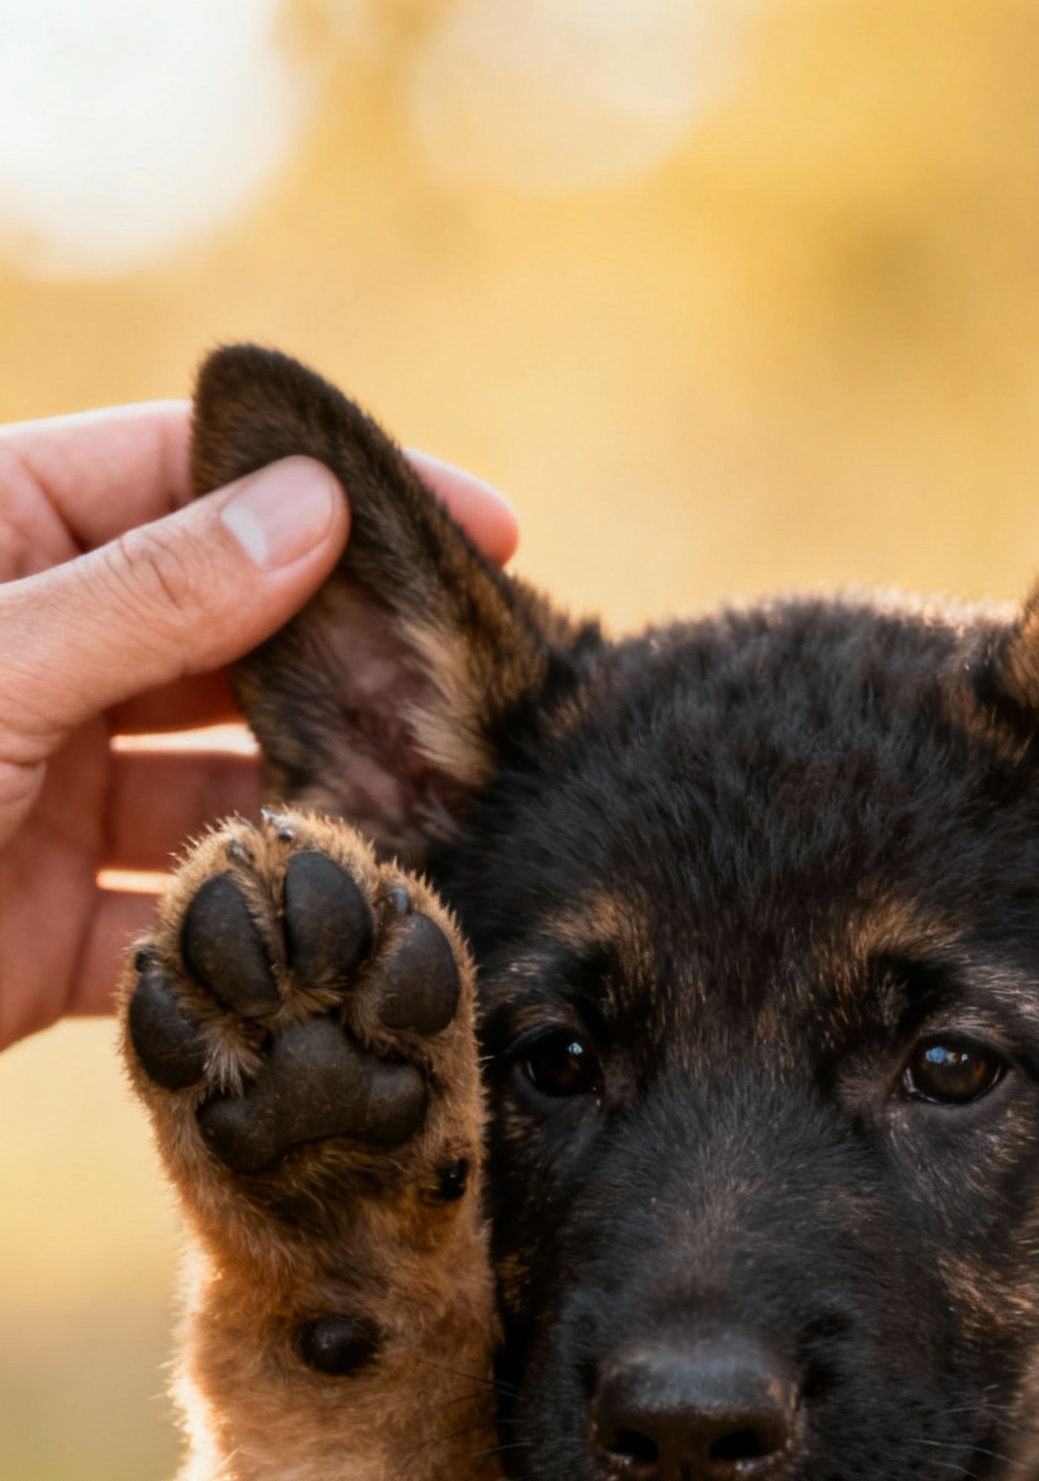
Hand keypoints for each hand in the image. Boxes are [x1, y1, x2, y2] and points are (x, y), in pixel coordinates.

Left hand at [0, 402, 516, 1049]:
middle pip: (228, 643)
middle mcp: (31, 662)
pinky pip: (180, 927)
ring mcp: (38, 800)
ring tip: (440, 837)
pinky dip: (252, 937)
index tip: (487, 530)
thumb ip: (146, 594)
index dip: (338, 498)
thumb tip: (311, 506)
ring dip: (316, 819)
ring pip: (220, 792)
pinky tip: (341, 944)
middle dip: (349, 676)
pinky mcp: (44, 939)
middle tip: (497, 709)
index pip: (193, 484)